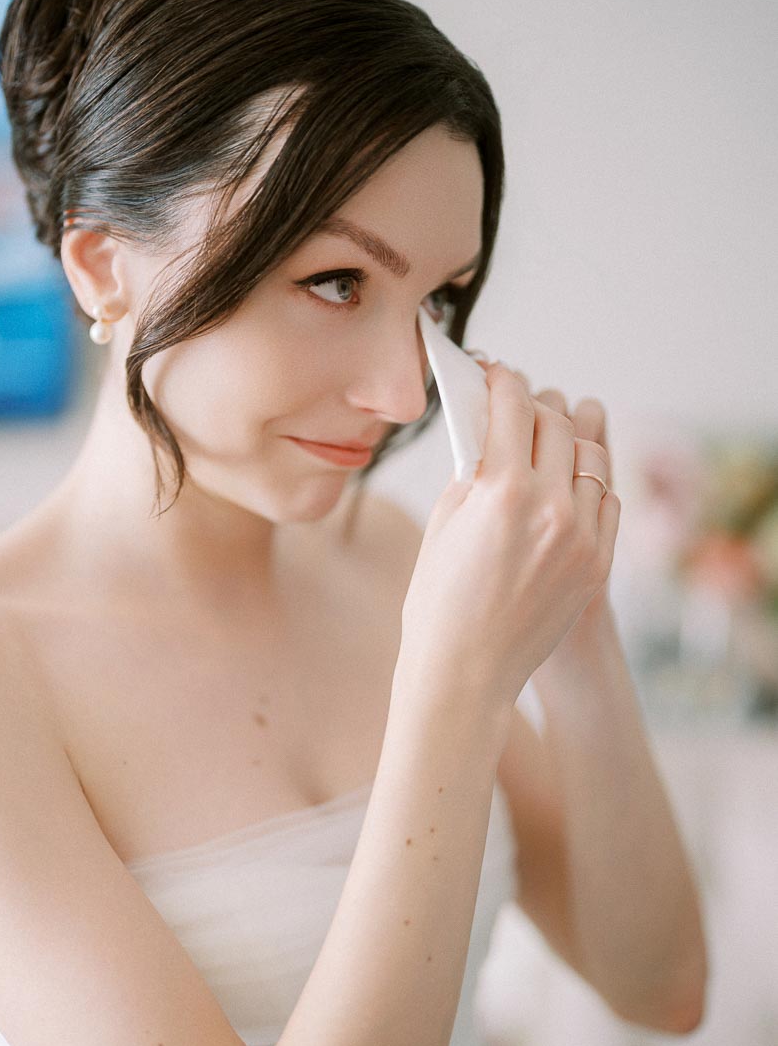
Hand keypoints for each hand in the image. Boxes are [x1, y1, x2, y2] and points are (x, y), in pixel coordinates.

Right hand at [401, 357, 619, 707]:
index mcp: (502, 490)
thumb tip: (492, 431)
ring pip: (591, 458)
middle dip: (536, 406)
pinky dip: (588, 484)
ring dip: (569, 440)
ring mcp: (583, 536)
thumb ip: (473, 469)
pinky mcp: (599, 563)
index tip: (497, 373)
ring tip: (548, 441)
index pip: (514, 406)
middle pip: (557, 424)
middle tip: (519, 404)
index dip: (504, 380)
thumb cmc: (438, 601)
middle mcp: (551, 506)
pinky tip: (567, 485)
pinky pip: (607, 501)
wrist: (464, 672)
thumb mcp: (444, 521)